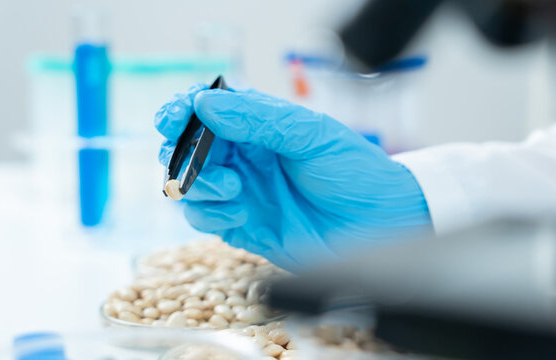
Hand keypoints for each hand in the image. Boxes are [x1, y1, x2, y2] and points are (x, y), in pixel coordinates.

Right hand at [155, 84, 431, 270]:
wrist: (382, 224)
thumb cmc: (356, 172)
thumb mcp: (312, 135)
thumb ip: (259, 119)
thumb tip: (206, 103)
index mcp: (260, 126)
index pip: (207, 110)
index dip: (183, 110)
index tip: (174, 117)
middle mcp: (246, 156)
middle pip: (187, 147)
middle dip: (182, 151)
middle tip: (197, 158)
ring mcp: (242, 191)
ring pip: (187, 183)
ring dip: (197, 183)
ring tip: (234, 186)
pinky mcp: (243, 225)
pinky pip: (203, 217)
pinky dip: (209, 213)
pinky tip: (238, 211)